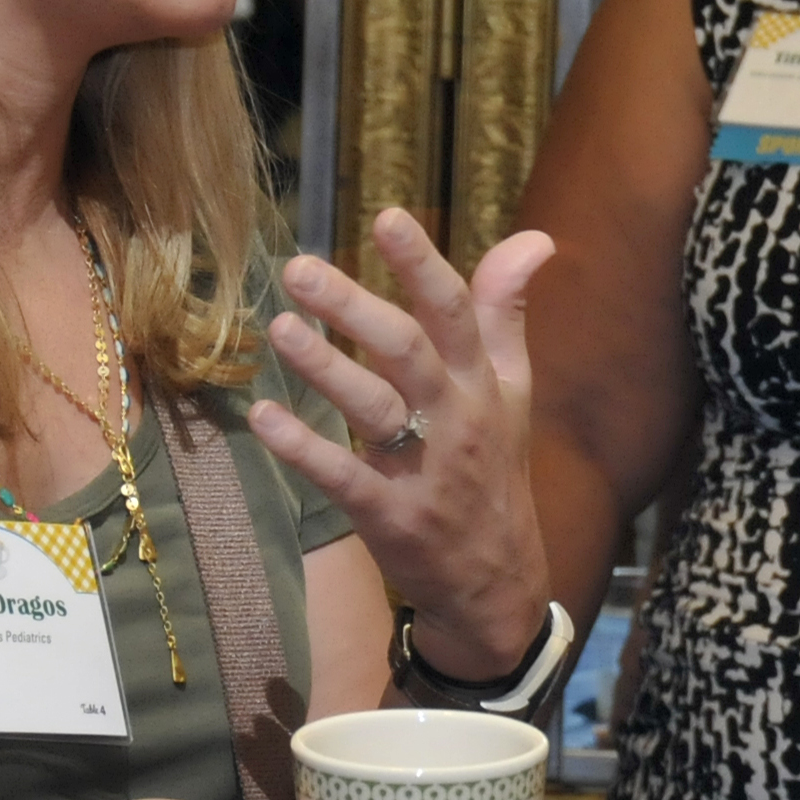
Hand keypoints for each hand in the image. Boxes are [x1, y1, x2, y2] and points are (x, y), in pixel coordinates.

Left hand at [248, 208, 555, 679]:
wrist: (497, 582)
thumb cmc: (493, 470)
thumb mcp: (512, 391)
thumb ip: (505, 313)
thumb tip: (536, 239)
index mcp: (483, 383)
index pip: (456, 313)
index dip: (422, 265)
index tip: (387, 217)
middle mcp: (457, 420)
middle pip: (407, 352)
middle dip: (354, 308)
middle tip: (300, 268)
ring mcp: (424, 470)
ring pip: (374, 410)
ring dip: (325, 368)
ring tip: (279, 328)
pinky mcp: (391, 516)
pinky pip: (344, 476)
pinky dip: (304, 447)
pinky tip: (263, 416)